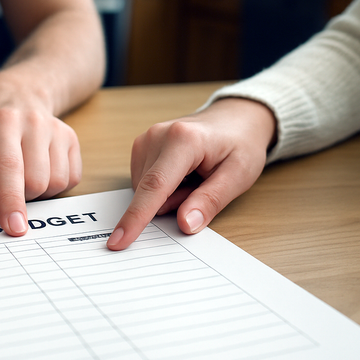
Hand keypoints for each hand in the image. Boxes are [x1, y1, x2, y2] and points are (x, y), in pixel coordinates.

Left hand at [0, 83, 81, 236]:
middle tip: (5, 189)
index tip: (13, 228)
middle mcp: (33, 123)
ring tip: (21, 177)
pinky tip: (39, 171)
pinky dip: (55, 186)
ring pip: (56, 183)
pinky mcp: (72, 139)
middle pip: (36, 182)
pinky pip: (71, 178)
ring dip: (38, 193)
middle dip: (20, 198)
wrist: (22, 91)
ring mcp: (57, 130)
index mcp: (2, 123)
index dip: (11, 201)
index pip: (9, 169)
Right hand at [107, 98, 276, 250]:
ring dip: (168, 195)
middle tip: (204, 186)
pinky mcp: (141, 146)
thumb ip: (210, 201)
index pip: (155, 186)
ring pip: (144, 189)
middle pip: (149, 191)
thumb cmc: (240, 144)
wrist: (236, 118)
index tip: (119, 241)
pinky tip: (183, 175)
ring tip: (196, 178)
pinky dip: (162, 188)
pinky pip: (143, 182)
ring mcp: (146, 138)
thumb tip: (185, 224)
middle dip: (174, 202)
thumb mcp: (238, 176)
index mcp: (183, 140)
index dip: (136, 217)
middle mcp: (157, 135)